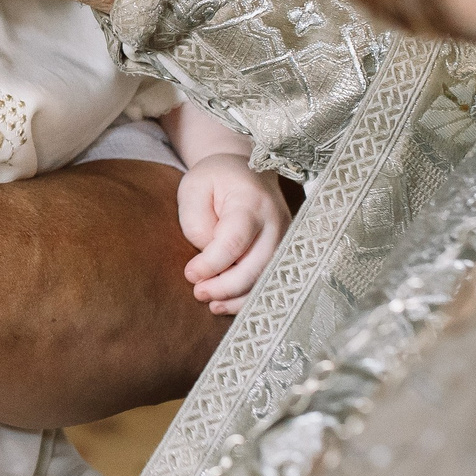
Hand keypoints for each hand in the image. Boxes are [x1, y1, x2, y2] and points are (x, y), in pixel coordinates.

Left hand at [177, 153, 290, 311]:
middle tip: (198, 292)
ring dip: (237, 298)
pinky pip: (269, 281)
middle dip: (224, 287)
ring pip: (266, 280)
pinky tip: (226, 304)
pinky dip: (248, 297)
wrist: (247, 171)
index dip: (211, 264)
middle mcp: (276, 223)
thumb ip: (197, 225)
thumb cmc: (215, 179)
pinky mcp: (285, 252)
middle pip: (255, 267)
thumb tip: (208, 264)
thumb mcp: (193, 189)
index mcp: (251, 202)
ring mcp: (285, 239)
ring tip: (210, 302)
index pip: (234, 242)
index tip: (190, 274)